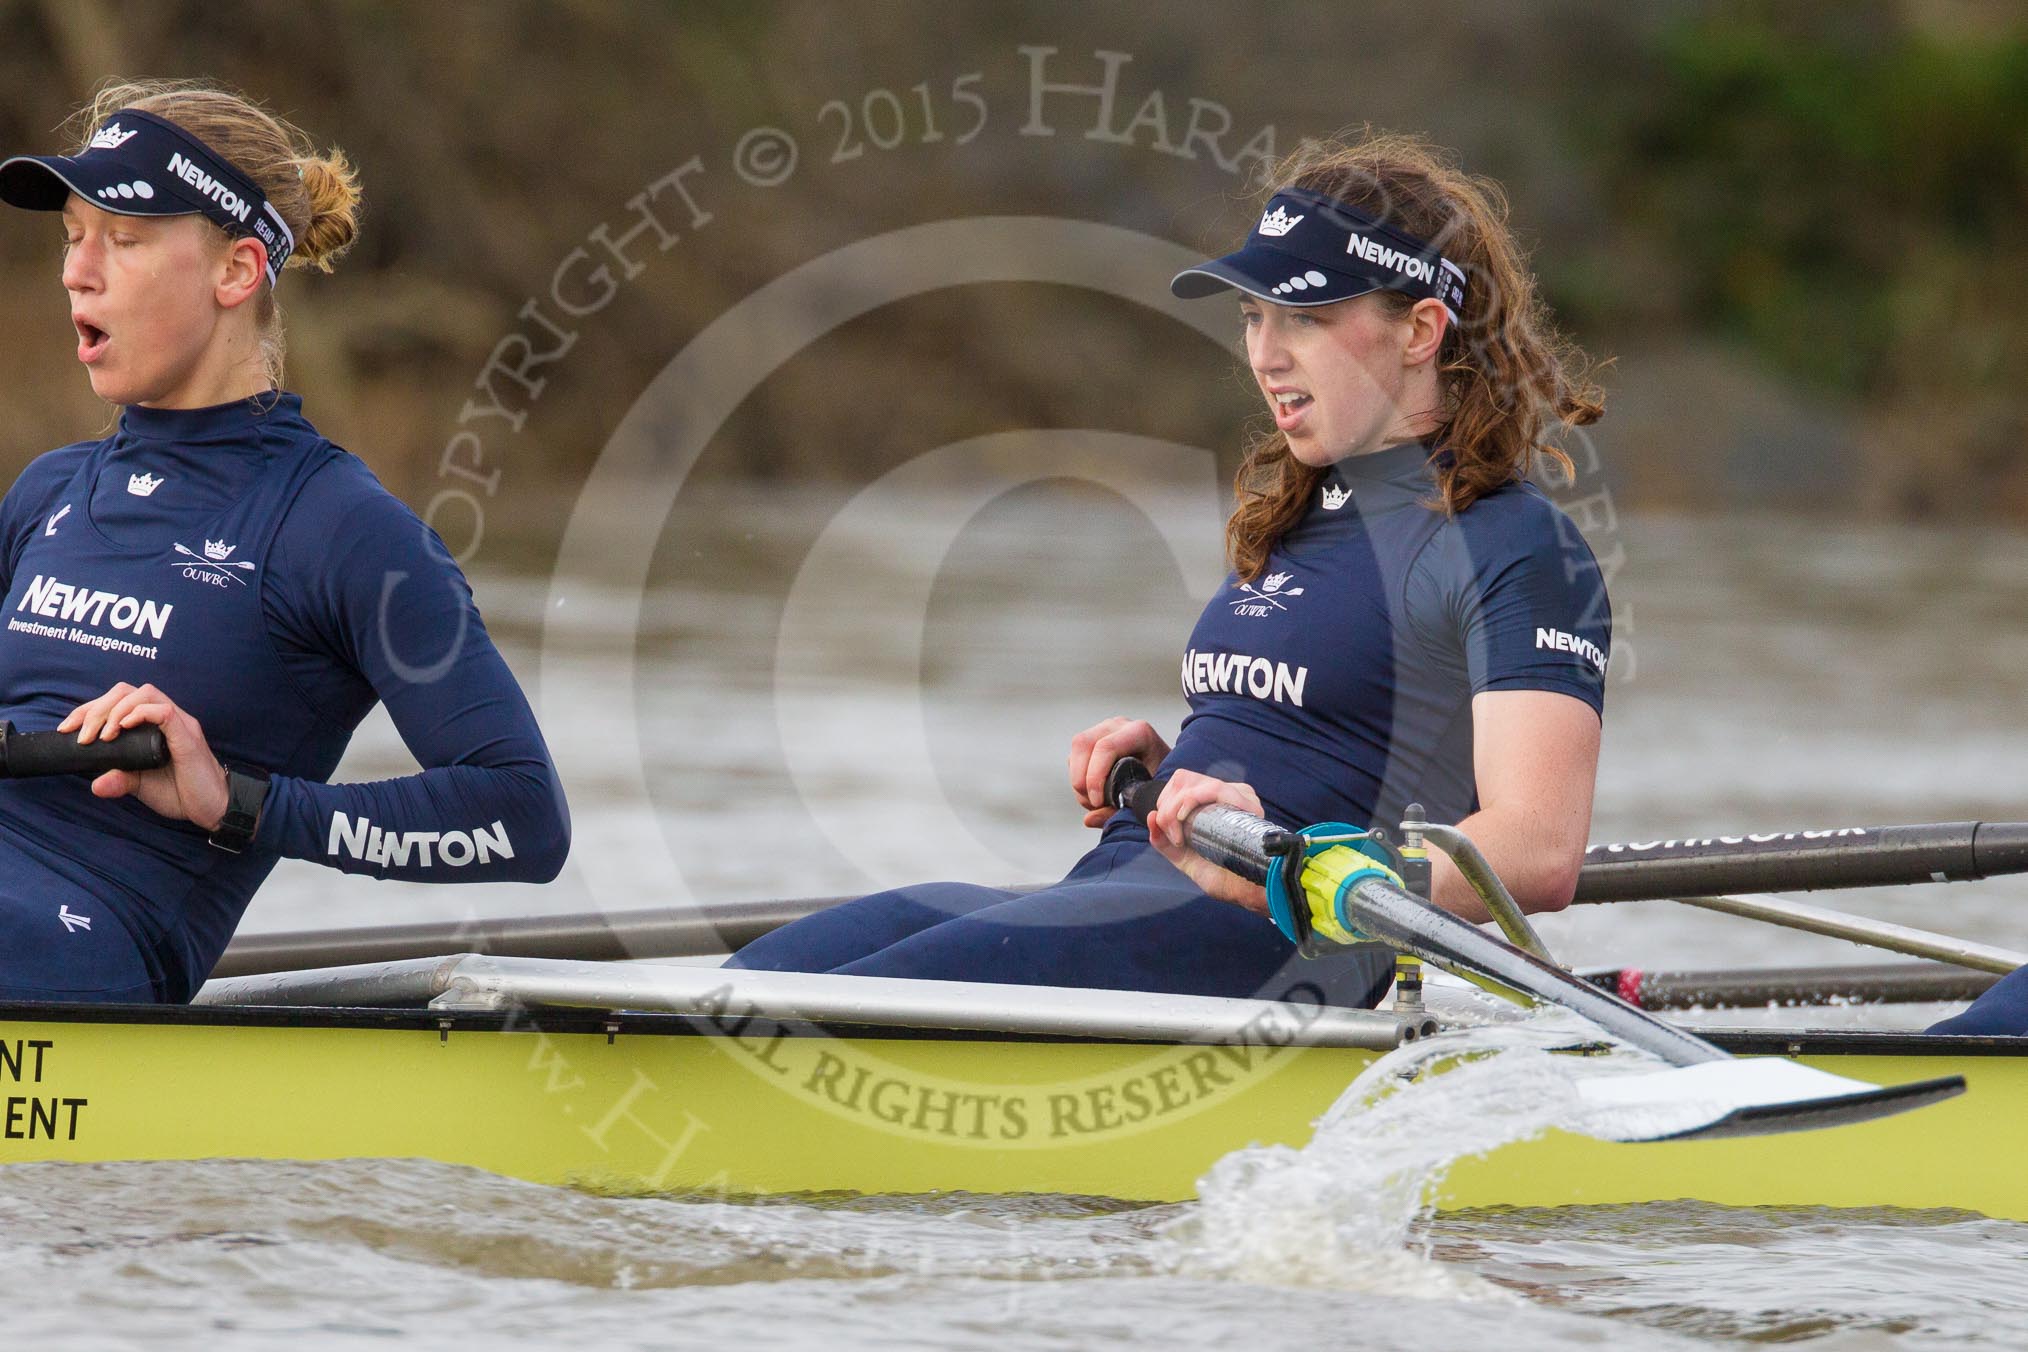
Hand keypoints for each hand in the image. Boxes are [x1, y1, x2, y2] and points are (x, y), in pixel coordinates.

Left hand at [58, 682, 228, 830]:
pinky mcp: (187, 737)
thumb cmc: (182, 792)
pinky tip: (124, 728)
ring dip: (116, 710)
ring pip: (145, 693)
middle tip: (83, 736)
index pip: (119, 700)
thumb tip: (94, 784)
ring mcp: (179, 724)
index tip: (68, 729)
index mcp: (154, 725)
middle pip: (128, 690)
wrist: (213, 808)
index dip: (89, 709)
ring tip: (103, 735)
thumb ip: (119, 780)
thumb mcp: (141, 786)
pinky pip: (164, 712)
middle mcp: (168, 718)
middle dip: (97, 708)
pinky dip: (140, 714)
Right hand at [1067, 716, 1171, 826]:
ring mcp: (1105, 729)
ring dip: (1078, 780)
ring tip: (1095, 802)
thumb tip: (1089, 819)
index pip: (1106, 747)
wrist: (1168, 773)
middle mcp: (1119, 725)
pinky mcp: (1094, 739)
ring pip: (1076, 749)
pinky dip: (1078, 778)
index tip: (1097, 803)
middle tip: (1092, 804)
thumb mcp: (1149, 797)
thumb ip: (1122, 811)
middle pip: (1083, 744)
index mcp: (1138, 732)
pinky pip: (1075, 756)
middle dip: (1081, 779)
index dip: (1095, 777)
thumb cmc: (1163, 784)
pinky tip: (1094, 794)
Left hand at [1145, 769, 1269, 912]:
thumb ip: (1163, 841)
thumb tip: (1150, 816)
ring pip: (1198, 784)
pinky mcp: (1248, 803)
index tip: (1169, 833)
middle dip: (1169, 807)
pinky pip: (1215, 789)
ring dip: (1180, 806)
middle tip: (1174, 836)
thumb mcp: (1182, 857)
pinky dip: (1194, 801)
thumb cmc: (1216, 873)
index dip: (1166, 802)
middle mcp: (1228, 793)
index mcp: (1213, 801)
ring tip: (1180, 835)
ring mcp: (1240, 795)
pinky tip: (1187, 821)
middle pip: (1185, 779)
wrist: (1241, 892)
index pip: (1182, 782)